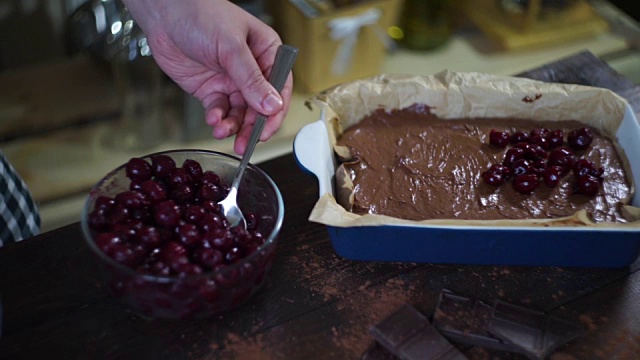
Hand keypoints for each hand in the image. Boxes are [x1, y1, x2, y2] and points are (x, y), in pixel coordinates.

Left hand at [121, 0, 292, 153]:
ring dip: (234, 126)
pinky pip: (220, 110)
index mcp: (266, 53)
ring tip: (223, 131)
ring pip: (240, 112)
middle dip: (253, 126)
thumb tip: (272, 105)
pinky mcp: (211, 89)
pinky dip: (217, 119)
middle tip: (245, 143)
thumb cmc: (201, 14)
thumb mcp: (232, 48)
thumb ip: (251, 80)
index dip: (275, 112)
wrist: (164, 14)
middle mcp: (252, 69)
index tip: (267, 130)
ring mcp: (231, 80)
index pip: (279, 88)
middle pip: (260, 106)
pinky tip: (213, 119)